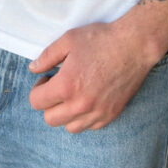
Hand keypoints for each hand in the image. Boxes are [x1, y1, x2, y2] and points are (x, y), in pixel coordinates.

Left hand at [28, 20, 157, 132]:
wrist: (134, 45)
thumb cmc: (101, 40)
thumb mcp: (69, 40)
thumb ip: (47, 56)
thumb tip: (33, 69)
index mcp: (66, 86)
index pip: (36, 102)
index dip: (38, 88)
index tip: (47, 78)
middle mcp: (80, 105)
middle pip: (50, 119)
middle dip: (49, 103)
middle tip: (58, 86)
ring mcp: (97, 113)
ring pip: (69, 127)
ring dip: (66, 113)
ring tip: (74, 95)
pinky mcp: (111, 115)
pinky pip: (89, 127)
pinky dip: (84, 117)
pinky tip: (89, 99)